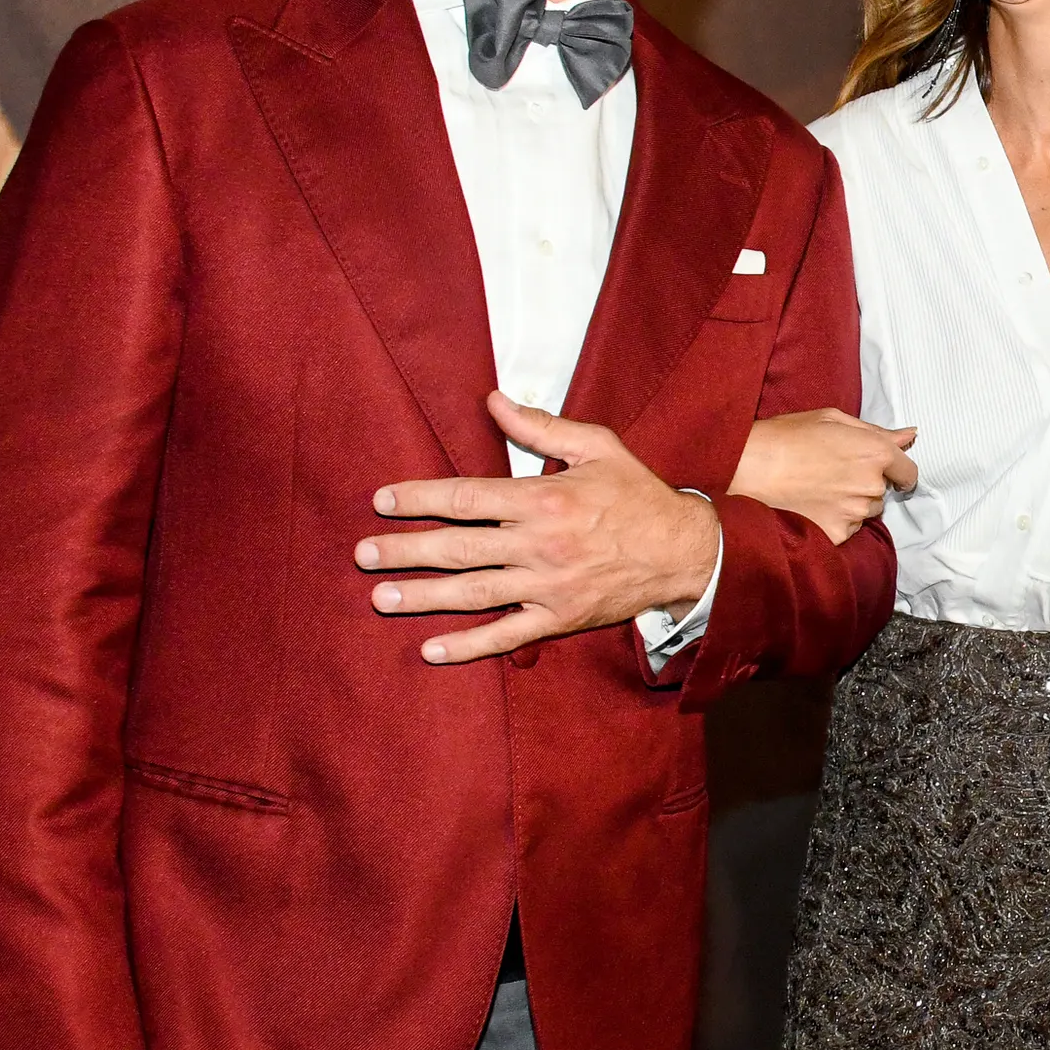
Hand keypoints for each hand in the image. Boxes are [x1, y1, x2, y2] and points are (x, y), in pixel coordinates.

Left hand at [358, 394, 720, 662]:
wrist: (686, 551)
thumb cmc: (638, 494)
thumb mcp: (597, 446)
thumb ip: (540, 427)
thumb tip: (493, 400)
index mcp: (543, 498)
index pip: (466, 497)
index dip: (420, 498)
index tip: (382, 500)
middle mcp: (540, 543)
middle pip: (458, 547)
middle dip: (405, 550)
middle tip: (362, 553)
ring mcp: (548, 585)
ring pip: (473, 593)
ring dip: (422, 597)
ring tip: (380, 597)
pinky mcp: (559, 617)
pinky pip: (507, 636)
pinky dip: (468, 645)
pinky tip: (430, 650)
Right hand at [731, 408, 917, 543]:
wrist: (749, 469)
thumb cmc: (787, 437)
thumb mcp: (832, 420)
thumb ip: (876, 432)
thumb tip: (909, 435)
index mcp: (875, 453)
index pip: (908, 472)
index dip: (898, 470)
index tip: (887, 472)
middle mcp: (870, 485)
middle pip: (883, 492)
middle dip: (866, 483)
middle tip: (833, 472)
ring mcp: (854, 513)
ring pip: (866, 511)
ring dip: (852, 503)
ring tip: (819, 488)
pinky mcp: (837, 534)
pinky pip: (847, 529)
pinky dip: (835, 520)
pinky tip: (812, 504)